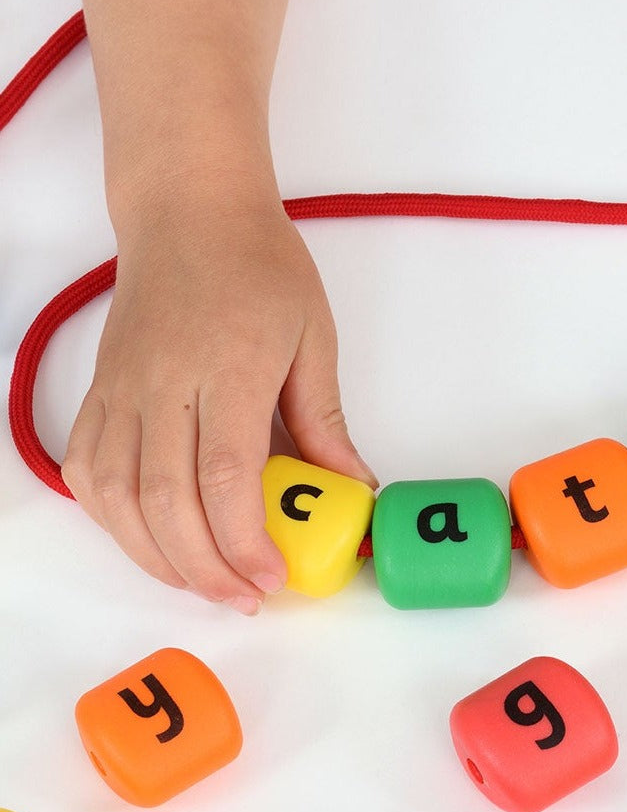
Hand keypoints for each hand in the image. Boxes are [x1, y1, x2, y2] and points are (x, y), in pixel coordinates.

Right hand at [62, 184, 376, 611]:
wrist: (188, 213)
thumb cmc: (259, 268)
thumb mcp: (314, 339)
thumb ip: (324, 421)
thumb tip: (353, 489)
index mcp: (228, 368)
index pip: (225, 476)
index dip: (244, 541)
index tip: (273, 580)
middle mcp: (162, 382)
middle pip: (165, 501)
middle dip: (205, 567)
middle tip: (245, 599)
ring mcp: (121, 389)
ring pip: (116, 496)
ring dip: (157, 555)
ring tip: (204, 582)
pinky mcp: (100, 393)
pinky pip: (88, 470)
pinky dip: (113, 519)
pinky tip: (151, 540)